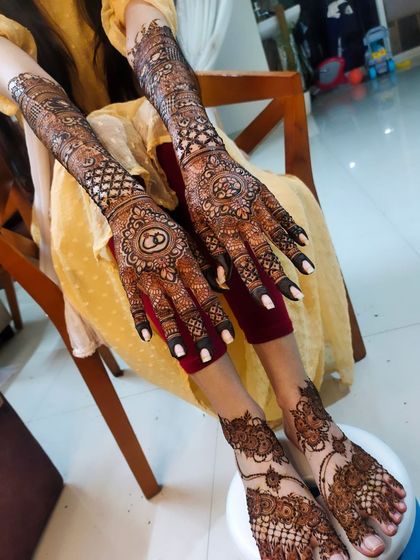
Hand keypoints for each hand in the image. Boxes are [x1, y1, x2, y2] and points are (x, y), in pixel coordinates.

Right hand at [106, 193, 233, 360]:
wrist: (131, 210)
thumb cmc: (166, 227)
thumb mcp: (189, 240)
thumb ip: (205, 263)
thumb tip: (225, 285)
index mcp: (186, 263)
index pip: (206, 296)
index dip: (218, 318)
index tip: (229, 337)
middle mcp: (168, 272)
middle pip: (186, 308)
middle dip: (199, 334)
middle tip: (208, 357)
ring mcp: (146, 276)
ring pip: (162, 310)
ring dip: (172, 333)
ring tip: (181, 355)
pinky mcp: (128, 277)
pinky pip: (134, 302)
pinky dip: (139, 319)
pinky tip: (145, 338)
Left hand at [183, 151, 314, 304]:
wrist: (204, 159)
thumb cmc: (198, 198)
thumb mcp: (198, 226)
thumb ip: (213, 253)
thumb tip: (223, 282)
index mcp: (224, 231)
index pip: (243, 265)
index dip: (257, 286)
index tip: (270, 304)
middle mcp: (243, 220)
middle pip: (266, 254)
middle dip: (282, 277)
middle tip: (296, 296)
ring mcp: (256, 206)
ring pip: (279, 235)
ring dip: (295, 254)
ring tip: (309, 271)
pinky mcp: (264, 193)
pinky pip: (282, 213)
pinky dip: (293, 227)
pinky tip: (305, 242)